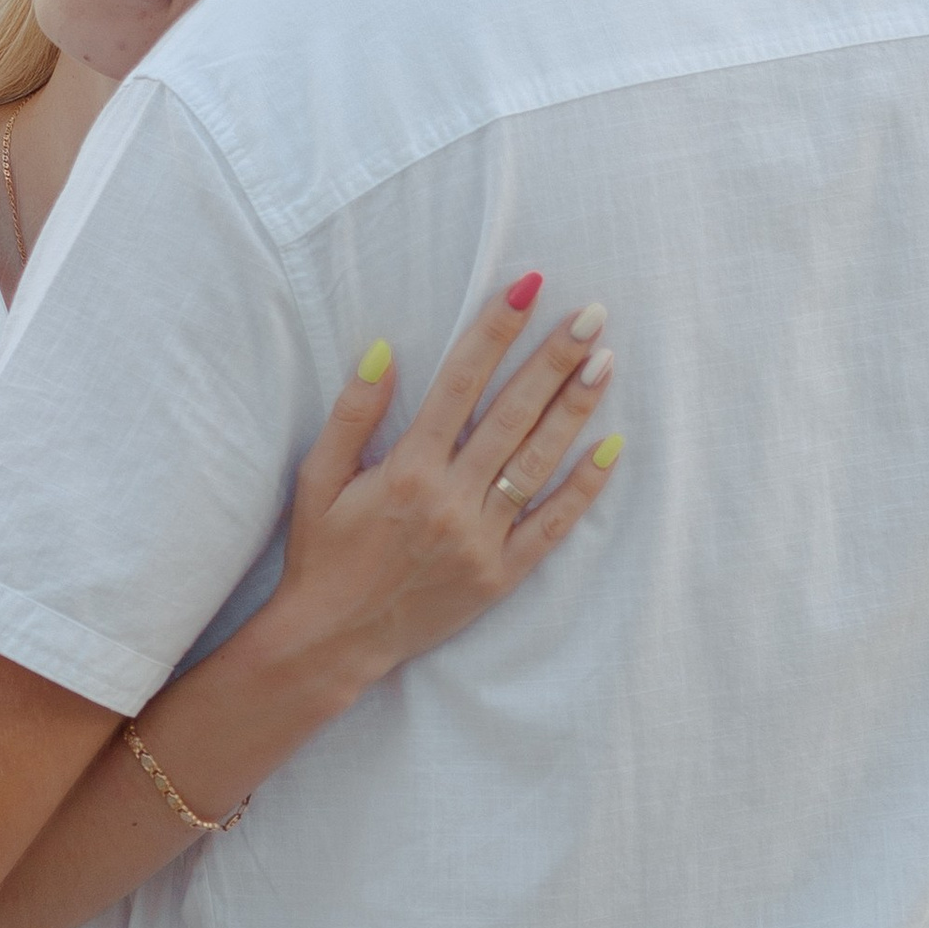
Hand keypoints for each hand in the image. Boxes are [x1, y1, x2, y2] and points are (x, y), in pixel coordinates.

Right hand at [268, 276, 622, 704]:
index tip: (527, 287)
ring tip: (606, 362)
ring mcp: (480, 539)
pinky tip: (610, 448)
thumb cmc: (321, 554)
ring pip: (538, 462)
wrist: (331, 640)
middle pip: (513, 414)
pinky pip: (551, 527)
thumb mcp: (317, 478)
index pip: (460, 381)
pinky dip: (583, 488)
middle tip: (591, 314)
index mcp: (406, 468)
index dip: (495, 330)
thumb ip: (352, 413)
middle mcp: (450, 499)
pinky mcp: (499, 575)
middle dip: (554, 359)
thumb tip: (385, 349)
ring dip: (575, 409)